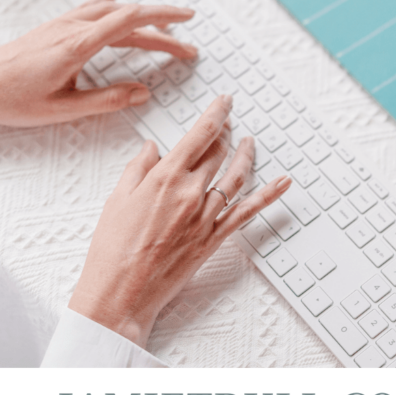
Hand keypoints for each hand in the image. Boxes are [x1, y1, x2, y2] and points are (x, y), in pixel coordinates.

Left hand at [0, 0, 197, 140]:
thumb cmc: (11, 100)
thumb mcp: (62, 109)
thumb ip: (106, 100)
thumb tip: (143, 93)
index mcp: (77, 46)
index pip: (130, 23)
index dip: (164, 26)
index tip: (187, 33)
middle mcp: (73, 28)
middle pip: (128, 17)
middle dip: (163, 27)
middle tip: (189, 42)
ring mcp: (63, 23)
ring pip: (113, 10)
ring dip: (143, 14)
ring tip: (168, 21)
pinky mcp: (56, 26)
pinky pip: (91, 5)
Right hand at [69, 94, 290, 348]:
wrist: (120, 294)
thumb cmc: (112, 249)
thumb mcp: (117, 198)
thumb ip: (138, 167)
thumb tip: (152, 147)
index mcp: (165, 177)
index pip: (200, 134)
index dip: (217, 113)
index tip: (225, 100)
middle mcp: (190, 193)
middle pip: (218, 152)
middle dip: (226, 131)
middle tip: (228, 121)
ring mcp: (205, 217)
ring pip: (236, 176)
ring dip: (246, 154)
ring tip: (249, 141)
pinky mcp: (213, 239)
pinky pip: (247, 212)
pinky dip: (268, 195)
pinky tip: (283, 182)